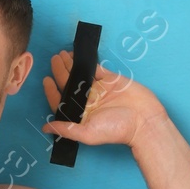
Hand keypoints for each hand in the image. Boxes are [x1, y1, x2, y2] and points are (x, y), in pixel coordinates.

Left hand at [42, 52, 161, 148]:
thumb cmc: (117, 130)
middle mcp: (88, 101)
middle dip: (60, 72)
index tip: (46, 80)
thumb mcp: (88, 133)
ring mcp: (99, 89)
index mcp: (81, 114)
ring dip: (70, 65)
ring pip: (80, 74)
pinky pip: (96, 69)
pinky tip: (78, 56)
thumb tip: (45, 128)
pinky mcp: (110, 80)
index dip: (52, 91)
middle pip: (69, 84)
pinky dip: (87, 62)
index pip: (62, 101)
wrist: (143, 120)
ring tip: (61, 55)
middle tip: (54, 59)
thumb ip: (67, 130)